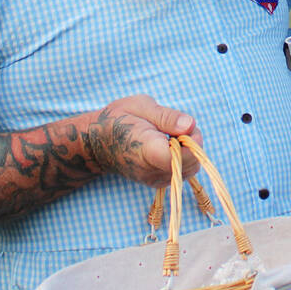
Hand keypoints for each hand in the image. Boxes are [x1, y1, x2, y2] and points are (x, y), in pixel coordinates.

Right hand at [82, 94, 202, 187]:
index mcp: (145, 148)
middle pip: (190, 163)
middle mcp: (151, 170)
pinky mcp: (158, 183)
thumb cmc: (119, 119)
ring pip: (190, 168)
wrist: (97, 143)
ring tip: (170, 136)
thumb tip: (190, 125)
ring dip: (189, 150)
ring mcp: (154, 180)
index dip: (189, 141)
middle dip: (192, 142)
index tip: (183, 127)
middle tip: (176, 126)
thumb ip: (167, 116)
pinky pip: (184, 172)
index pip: (175, 157)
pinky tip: (168, 146)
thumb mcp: (140, 105)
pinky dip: (183, 158)